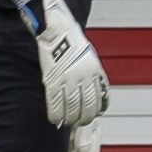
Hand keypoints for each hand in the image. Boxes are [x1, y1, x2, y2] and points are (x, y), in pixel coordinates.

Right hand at [32, 0, 108, 126]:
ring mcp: (67, 80)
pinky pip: (55, 103)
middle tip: (80, 122)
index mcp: (94, 71)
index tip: (95, 115)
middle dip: (84, 118)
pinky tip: (55, 119)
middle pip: (87, 107)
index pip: (99, 99)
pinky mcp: (52, 80)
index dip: (97, 110)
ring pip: (71, 108)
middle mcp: (83, 78)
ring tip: (68, 122)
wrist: (57, 29)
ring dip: (70, 119)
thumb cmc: (72, 40)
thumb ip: (92, 74)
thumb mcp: (89, 57)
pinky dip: (56, 114)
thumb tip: (94, 90)